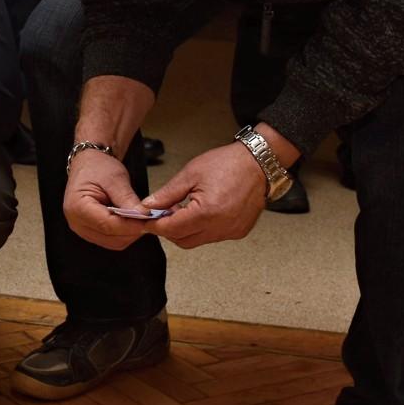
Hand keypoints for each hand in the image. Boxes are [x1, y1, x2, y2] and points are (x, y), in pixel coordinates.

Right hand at [64, 148, 153, 249]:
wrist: (88, 164)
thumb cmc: (98, 167)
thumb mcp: (115, 179)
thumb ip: (127, 199)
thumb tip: (143, 216)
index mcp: (78, 207)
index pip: (108, 225)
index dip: (130, 225)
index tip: (148, 221)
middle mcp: (76, 222)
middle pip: (110, 238)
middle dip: (131, 231)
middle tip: (148, 220)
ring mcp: (82, 229)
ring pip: (112, 242)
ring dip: (129, 234)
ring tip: (141, 220)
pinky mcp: (89, 231)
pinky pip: (110, 240)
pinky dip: (123, 234)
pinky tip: (131, 222)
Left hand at [141, 142, 267, 248]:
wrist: (258, 163)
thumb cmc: (228, 164)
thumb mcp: (191, 173)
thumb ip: (167, 194)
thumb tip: (148, 206)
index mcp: (207, 212)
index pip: (171, 229)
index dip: (155, 226)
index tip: (145, 221)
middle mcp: (220, 227)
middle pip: (183, 241)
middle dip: (169, 230)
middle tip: (162, 214)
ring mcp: (231, 232)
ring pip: (197, 241)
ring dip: (186, 230)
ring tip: (183, 210)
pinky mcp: (238, 232)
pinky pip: (213, 237)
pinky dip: (202, 229)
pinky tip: (201, 213)